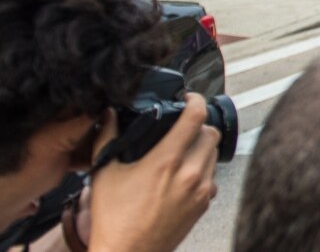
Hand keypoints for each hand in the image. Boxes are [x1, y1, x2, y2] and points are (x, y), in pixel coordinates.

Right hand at [85, 95, 219, 251]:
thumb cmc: (114, 221)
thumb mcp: (104, 174)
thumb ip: (107, 139)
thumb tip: (108, 115)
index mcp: (167, 161)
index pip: (196, 117)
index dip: (195, 100)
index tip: (188, 98)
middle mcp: (190, 174)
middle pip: (211, 133)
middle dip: (199, 125)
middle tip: (183, 126)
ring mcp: (201, 191)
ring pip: (214, 154)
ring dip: (202, 147)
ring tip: (181, 150)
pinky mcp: (204, 205)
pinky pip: (212, 177)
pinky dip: (203, 170)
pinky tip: (183, 174)